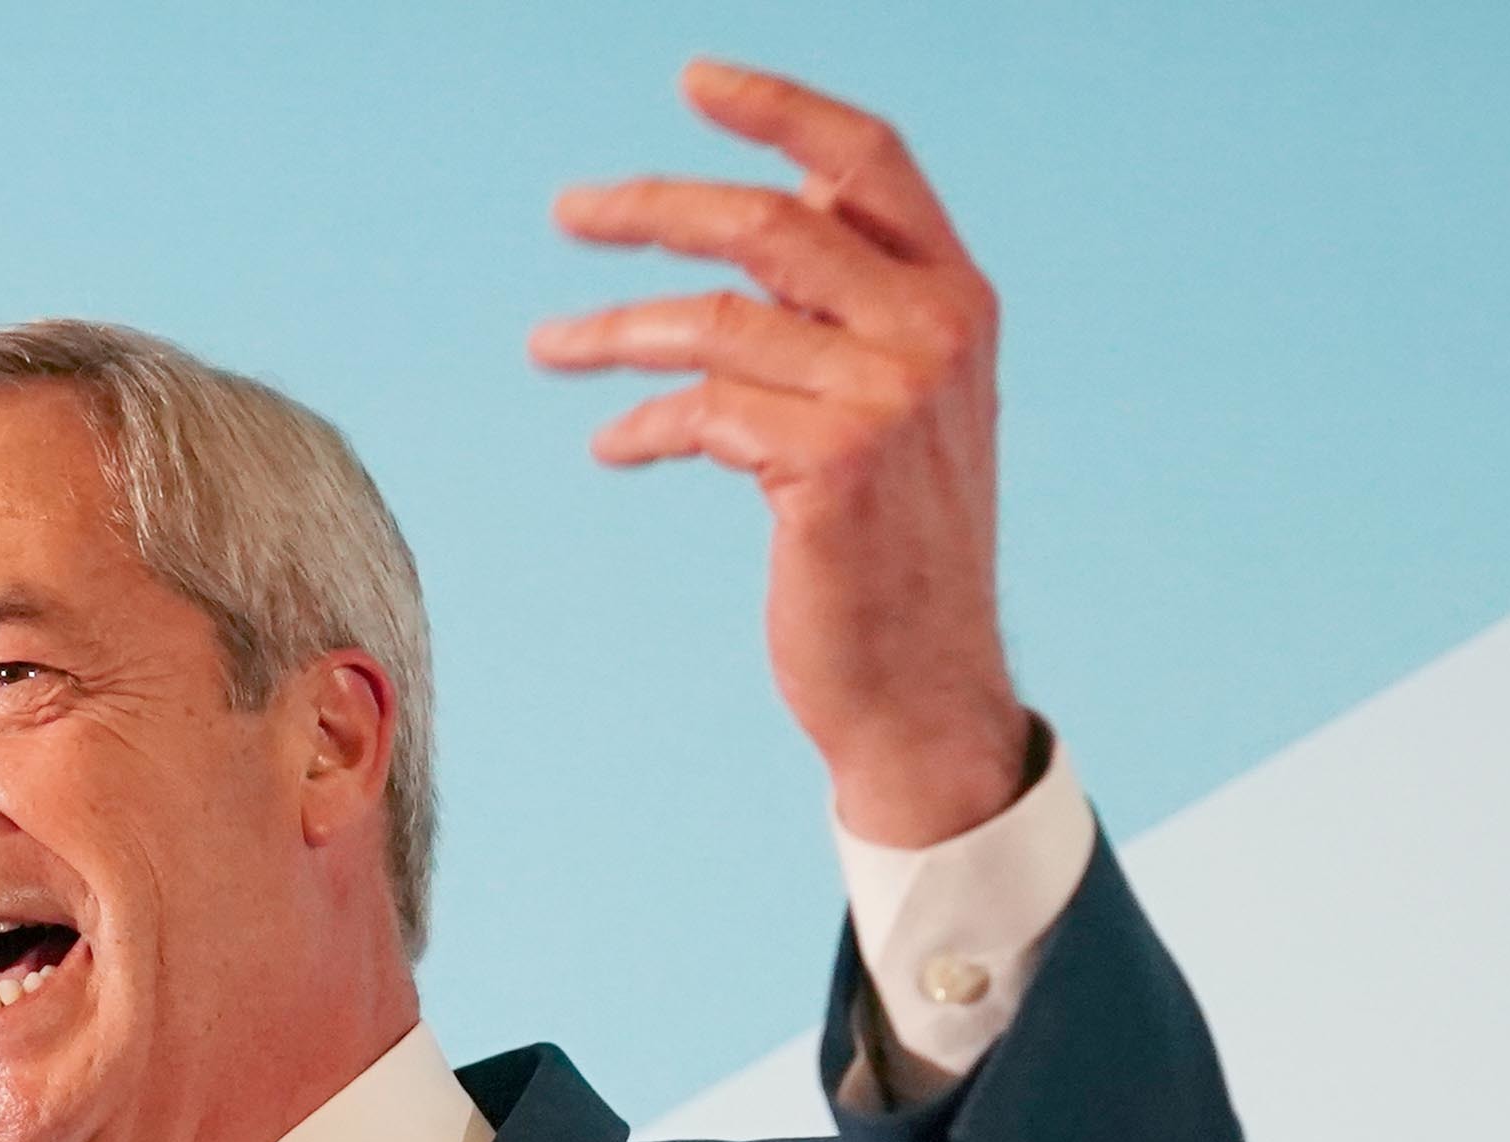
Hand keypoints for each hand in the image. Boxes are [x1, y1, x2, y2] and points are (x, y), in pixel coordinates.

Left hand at [533, 58, 1037, 848]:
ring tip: (551, 346)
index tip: (693, 80)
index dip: (778, 108)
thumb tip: (758, 232)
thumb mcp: (899, 411)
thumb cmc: (896, 556)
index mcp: (957, 300)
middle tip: (569, 210)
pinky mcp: (831, 465)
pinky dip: (645, 426)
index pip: (868, 161)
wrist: (924, 692)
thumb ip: (849, 315)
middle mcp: (934, 333)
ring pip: (714, 321)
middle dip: (652, 208)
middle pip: (767, 222)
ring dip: (614, 331)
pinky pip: (702, 414)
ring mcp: (887, 397)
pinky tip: (615, 446)